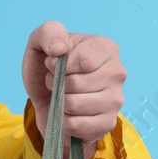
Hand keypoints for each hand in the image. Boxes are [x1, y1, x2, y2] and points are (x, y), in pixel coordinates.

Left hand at [22, 22, 126, 158]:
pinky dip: (63, 121)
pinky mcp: (107, 123)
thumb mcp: (40, 44)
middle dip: (57, 84)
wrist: (47, 99)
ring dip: (59, 102)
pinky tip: (67, 113)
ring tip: (61, 95)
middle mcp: (117, 73)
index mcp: (106, 48)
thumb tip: (60, 49)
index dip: (60, 65)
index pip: (83, 60)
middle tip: (57, 82)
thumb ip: (49, 33)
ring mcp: (115, 100)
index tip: (53, 64)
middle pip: (77, 84)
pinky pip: (76, 125)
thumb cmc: (47, 69)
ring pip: (75, 105)